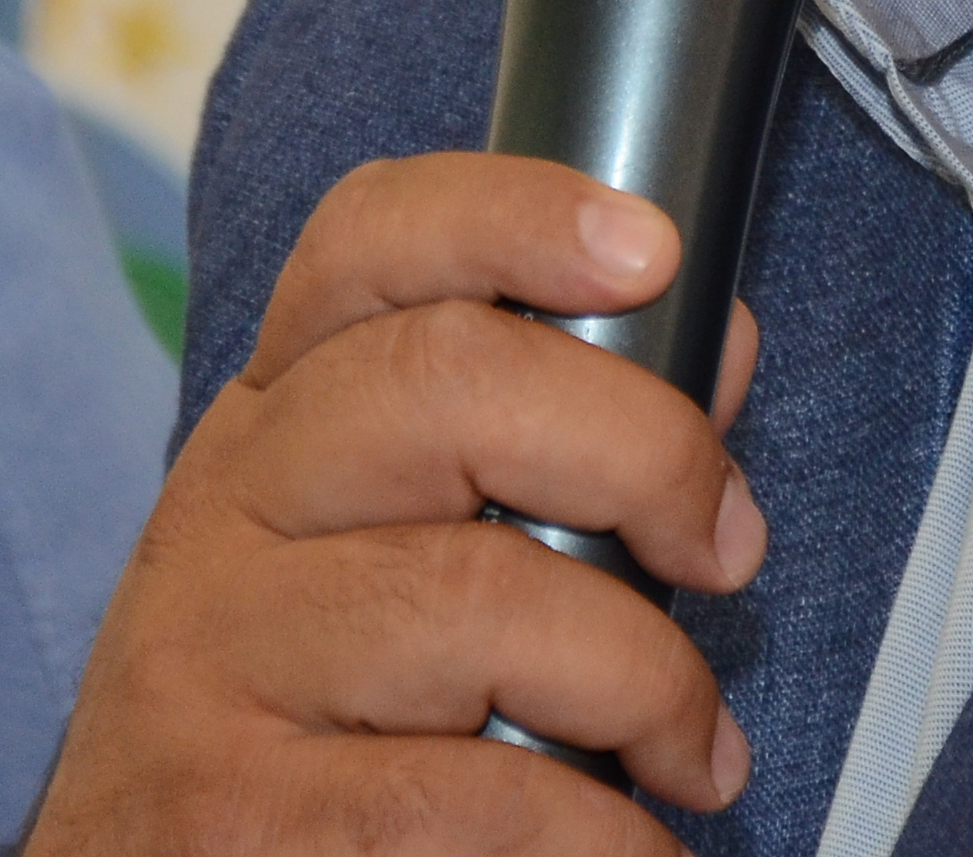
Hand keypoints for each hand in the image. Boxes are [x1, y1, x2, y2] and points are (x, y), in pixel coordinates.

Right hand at [28, 154, 765, 851]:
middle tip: (727, 548)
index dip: (520, 214)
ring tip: (696, 748)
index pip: (373, 239)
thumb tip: (721, 350)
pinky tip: (641, 848)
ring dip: (642, 678)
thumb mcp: (405, 534)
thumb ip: (552, 437)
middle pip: (446, 383)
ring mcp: (212, 652)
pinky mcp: (230, 812)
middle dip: (641, 450)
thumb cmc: (331, 698)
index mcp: (282, 407)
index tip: (654, 250)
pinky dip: (595, 832)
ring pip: (470, 598)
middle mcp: (230, 499)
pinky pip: (462, 797)